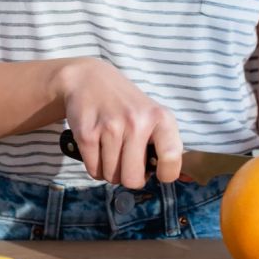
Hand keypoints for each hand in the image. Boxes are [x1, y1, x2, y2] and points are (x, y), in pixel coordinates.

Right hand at [56, 58, 190, 187]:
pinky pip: (94, 171)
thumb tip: (162, 175)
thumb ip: (162, 143)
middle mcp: (137, 122)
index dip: (166, 173)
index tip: (158, 171)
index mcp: (160, 118)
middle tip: (126, 160)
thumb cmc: (125, 104)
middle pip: (133, 179)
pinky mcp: (87, 134)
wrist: (88, 79)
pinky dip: (95, 165)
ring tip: (110, 148)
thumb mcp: (152, 114)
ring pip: (111, 177)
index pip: (171, 157)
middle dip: (128, 176)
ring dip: (109, 170)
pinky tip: (97, 146)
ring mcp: (111, 127)